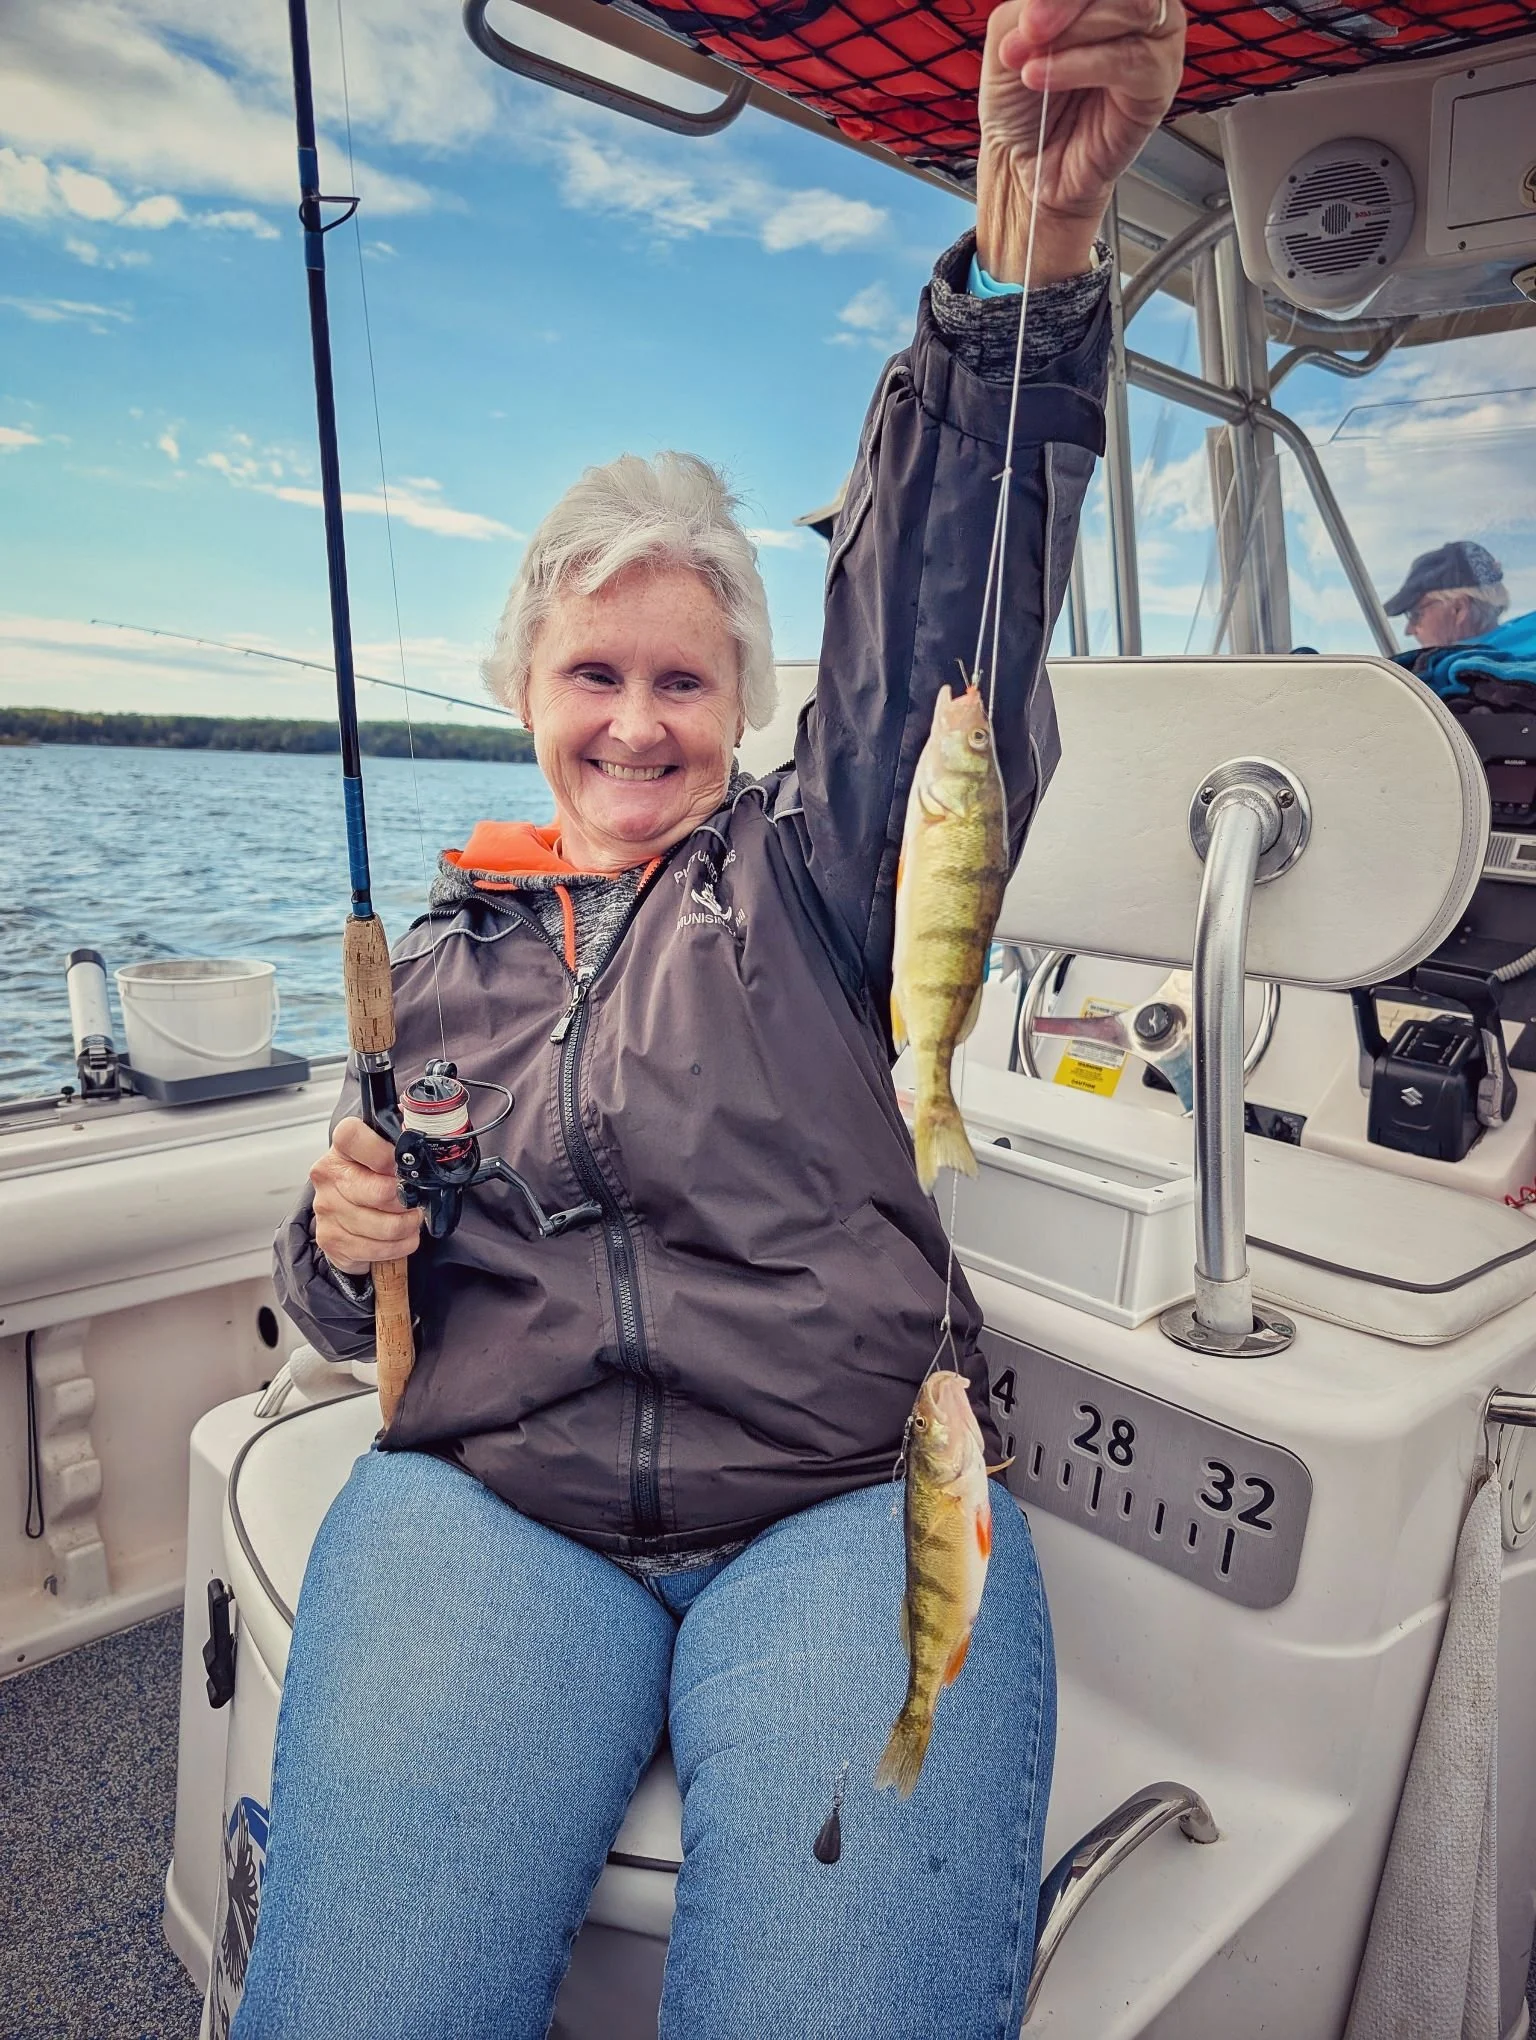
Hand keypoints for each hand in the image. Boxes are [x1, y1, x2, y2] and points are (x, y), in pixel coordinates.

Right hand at [310, 1115, 423, 1275]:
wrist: (345, 1214)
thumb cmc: (370, 1180)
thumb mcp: (384, 1155)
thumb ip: (401, 1144)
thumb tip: (428, 1133)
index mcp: (341, 1149)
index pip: (352, 1136)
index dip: (383, 1152)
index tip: (401, 1165)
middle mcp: (328, 1176)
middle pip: (378, 1191)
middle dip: (406, 1200)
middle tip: (415, 1200)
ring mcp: (326, 1209)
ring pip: (383, 1225)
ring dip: (408, 1226)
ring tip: (411, 1219)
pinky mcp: (331, 1239)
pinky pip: (378, 1248)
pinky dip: (399, 1245)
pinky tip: (401, 1237)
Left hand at [976, 0, 1186, 284]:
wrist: (1026, 165)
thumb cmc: (1023, 103)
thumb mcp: (1009, 37)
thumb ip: (1028, 7)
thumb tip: (1042, 6)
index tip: (1026, 20)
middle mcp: (1136, 7)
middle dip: (1067, 2)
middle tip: (1029, 30)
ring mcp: (1154, 41)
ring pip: (1131, 8)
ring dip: (1075, 31)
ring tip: (1030, 66)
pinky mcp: (1159, 82)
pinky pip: (1131, 60)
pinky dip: (1082, 65)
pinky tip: (1044, 79)